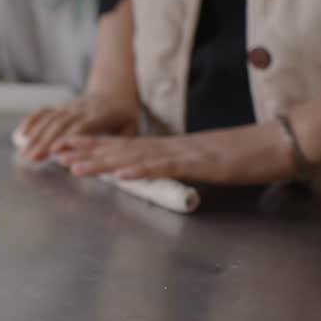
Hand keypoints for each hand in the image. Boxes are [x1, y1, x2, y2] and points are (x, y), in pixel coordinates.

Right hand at [18, 94, 136, 161]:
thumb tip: (114, 158)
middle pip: (60, 125)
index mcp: (100, 116)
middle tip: (31, 157)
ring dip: (35, 135)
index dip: (66, 139)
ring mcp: (69, 106)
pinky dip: (31, 121)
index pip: (80, 128)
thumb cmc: (124, 114)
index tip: (53, 151)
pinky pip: (44, 111)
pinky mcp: (61, 106)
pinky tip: (21, 133)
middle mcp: (81, 110)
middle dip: (44, 141)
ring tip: (24, 152)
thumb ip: (122, 141)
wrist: (114, 90)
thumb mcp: (131, 126)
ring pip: (50, 119)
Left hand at [53, 123, 295, 183]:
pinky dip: (142, 170)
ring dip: (102, 161)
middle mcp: (163, 147)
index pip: (120, 146)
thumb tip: (142, 171)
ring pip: (133, 156)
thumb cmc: (231, 156)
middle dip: (85, 151)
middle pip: (118, 148)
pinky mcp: (194, 163)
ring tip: (76, 166)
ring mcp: (177, 153)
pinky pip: (164, 167)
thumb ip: (166, 165)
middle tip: (55, 153)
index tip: (64, 148)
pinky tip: (122, 174)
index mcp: (161, 148)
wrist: (265, 145)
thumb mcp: (190, 162)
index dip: (91, 146)